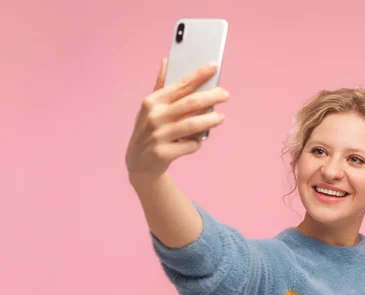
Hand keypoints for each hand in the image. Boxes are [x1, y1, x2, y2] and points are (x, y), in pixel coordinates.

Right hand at [125, 58, 229, 184]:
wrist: (138, 162)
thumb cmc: (149, 130)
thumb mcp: (150, 107)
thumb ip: (160, 85)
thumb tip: (166, 60)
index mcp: (152, 101)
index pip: (180, 84)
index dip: (199, 74)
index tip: (214, 65)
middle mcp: (154, 116)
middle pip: (190, 103)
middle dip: (212, 96)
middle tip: (226, 94)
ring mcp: (158, 136)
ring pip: (192, 124)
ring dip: (210, 120)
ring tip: (220, 117)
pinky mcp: (163, 154)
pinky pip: (190, 145)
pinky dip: (197, 143)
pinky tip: (198, 141)